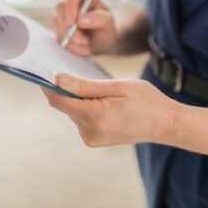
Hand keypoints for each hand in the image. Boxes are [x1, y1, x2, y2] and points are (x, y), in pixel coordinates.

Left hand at [42, 73, 176, 146]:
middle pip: (65, 105)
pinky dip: (84, 105)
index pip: (59, 100)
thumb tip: (58, 79)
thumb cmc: (146, 101)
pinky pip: (81, 118)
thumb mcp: (117, 86)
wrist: (165, 124)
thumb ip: (85, 85)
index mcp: (94, 117)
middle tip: (70, 68)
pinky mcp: (94, 139)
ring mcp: (91, 139)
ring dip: (76, 97)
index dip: (48, 84)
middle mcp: (89, 132)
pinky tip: (98, 96)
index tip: (42, 69)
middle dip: (65, 88)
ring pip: (73, 111)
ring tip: (94, 84)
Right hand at [52, 0, 117, 55]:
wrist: (104, 42)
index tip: (72, 22)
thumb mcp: (108, 23)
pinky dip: (71, 46)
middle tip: (83, 40)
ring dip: (72, 39)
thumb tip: (80, 19)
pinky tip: (82, 48)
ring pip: (57, 24)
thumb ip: (98, 18)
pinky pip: (59, 38)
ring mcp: (63, 16)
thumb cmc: (107, 28)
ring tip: (87, 44)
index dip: (71, 5)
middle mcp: (71, 3)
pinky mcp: (59, 29)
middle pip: (61, 8)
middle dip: (70, 28)